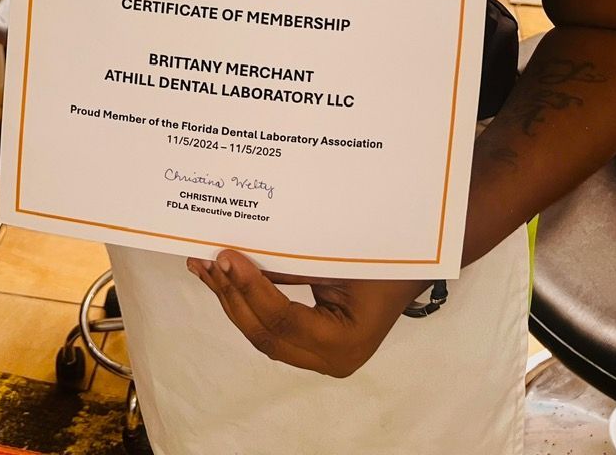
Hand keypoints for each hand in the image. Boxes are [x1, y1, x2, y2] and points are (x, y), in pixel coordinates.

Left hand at [188, 251, 429, 376]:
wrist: (412, 266)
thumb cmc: (384, 260)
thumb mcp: (340, 260)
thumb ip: (292, 266)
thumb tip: (239, 257)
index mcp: (343, 344)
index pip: (282, 320)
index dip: (251, 289)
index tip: (227, 256)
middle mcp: (328, 360)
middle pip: (264, 334)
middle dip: (231, 295)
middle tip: (206, 260)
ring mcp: (318, 356)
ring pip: (261, 332)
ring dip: (230, 298)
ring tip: (203, 267)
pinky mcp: (310, 343)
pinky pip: (270, 325)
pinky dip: (245, 300)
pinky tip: (223, 278)